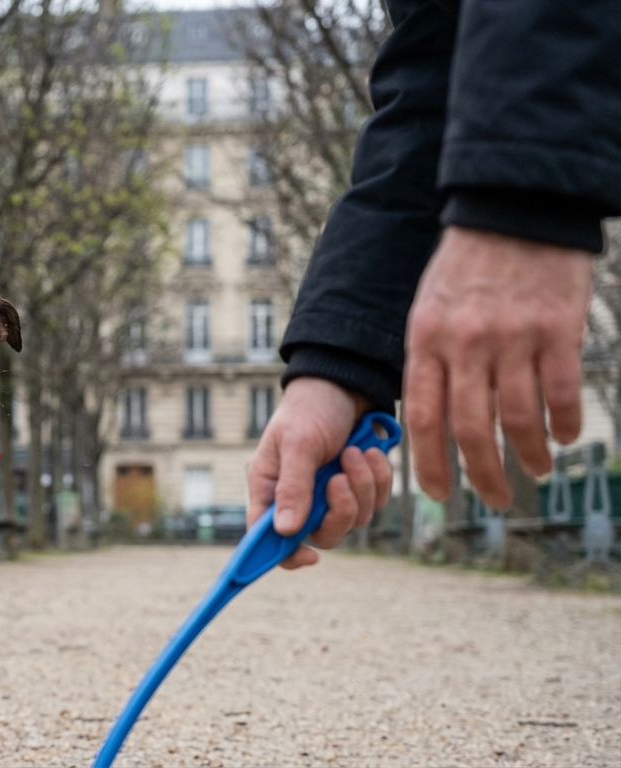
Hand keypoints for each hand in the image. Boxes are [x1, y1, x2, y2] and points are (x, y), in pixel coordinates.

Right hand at [246, 377, 394, 568]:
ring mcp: (330, 496)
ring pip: (354, 520)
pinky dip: (378, 478)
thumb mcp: (298, 444)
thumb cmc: (310, 410)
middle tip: (340, 480)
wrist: (345, 385)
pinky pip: (375, 502)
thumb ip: (293, 487)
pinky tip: (370, 452)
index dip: (285, 555)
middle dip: (339, 511)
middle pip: (321, 535)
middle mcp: (298, 499)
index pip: (267, 538)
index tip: (309, 558)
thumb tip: (287, 531)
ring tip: (355, 452)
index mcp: (270, 490)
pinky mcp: (358, 488)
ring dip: (361, 486)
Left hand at [405, 227, 592, 507]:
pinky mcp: (555, 329)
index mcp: (426, 341)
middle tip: (496, 499)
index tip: (440, 493)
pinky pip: (560, 392)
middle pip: (470, 428)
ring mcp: (512, 338)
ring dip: (528, 453)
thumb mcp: (427, 309)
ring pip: (518, 417)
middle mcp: (465, 344)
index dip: (431, 462)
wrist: (512, 210)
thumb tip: (432, 420)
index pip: (423, 417)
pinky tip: (564, 437)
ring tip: (535, 470)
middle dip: (483, 474)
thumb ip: (429, 360)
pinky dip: (562, 423)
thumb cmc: (466, 267)